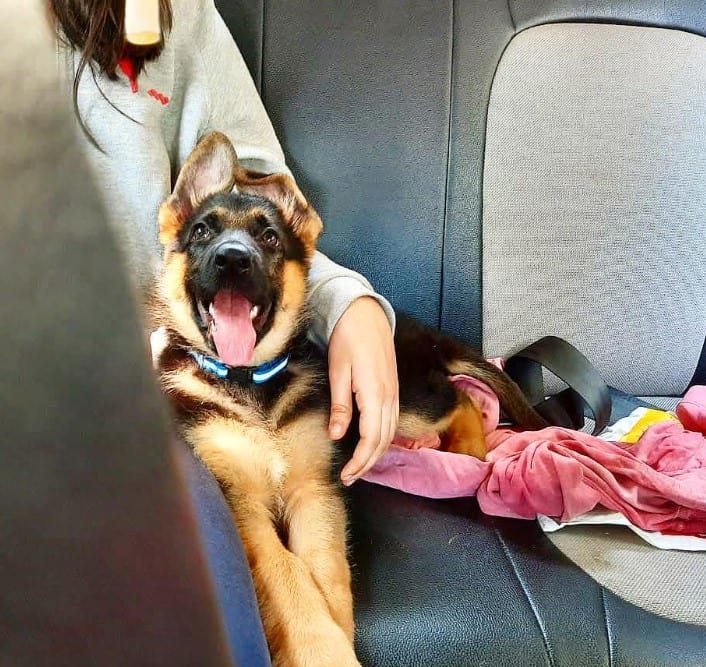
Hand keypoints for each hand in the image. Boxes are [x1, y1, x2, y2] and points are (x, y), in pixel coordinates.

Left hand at [327, 297, 398, 485]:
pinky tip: (371, 444)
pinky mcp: (393, 388)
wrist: (365, 314)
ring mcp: (394, 393)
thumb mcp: (338, 371)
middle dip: (368, 463)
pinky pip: (392, 421)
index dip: (359, 461)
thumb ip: (341, 405)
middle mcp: (389, 397)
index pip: (371, 439)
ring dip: (376, 454)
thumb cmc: (347, 339)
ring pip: (391, 433)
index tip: (346, 475)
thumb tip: (338, 435)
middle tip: (350, 478)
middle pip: (384, 441)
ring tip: (359, 467)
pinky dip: (383, 439)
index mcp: (375, 394)